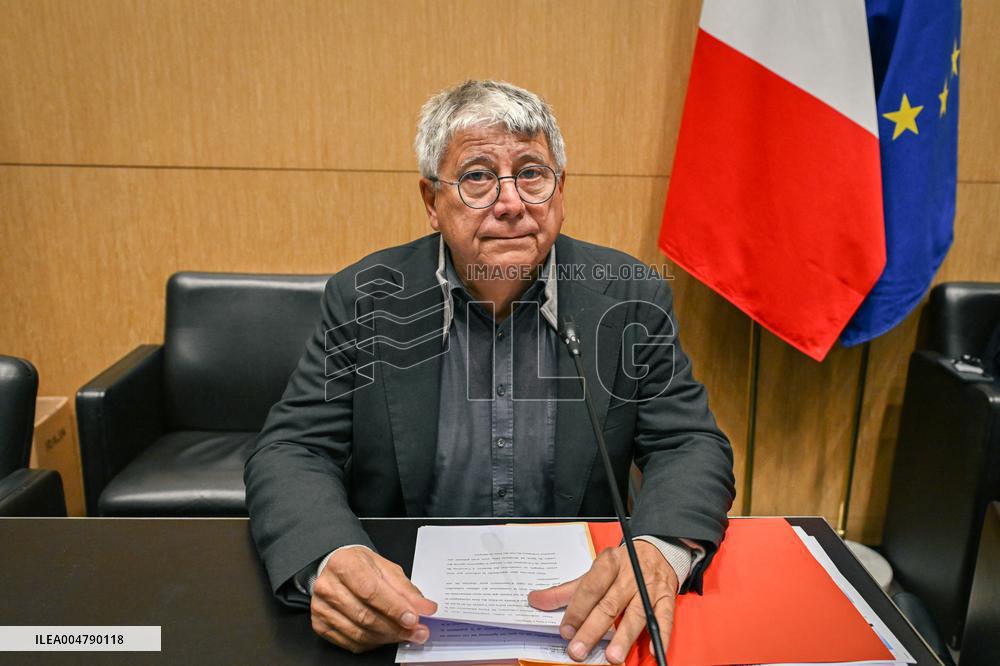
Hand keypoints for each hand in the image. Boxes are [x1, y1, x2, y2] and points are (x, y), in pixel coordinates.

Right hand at [310, 547, 437, 652]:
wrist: (337, 569)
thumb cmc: (361, 567)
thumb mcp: (386, 568)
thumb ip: (406, 589)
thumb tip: (425, 608)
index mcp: (344, 564)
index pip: (371, 591)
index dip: (394, 608)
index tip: (414, 619)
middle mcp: (328, 586)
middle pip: (365, 615)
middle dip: (396, 627)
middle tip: (417, 632)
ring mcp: (321, 607)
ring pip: (359, 632)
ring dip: (387, 638)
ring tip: (405, 635)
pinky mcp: (320, 625)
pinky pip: (350, 642)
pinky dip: (372, 643)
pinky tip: (385, 637)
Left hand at [527, 541, 676, 663]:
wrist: (656, 550)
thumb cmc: (620, 565)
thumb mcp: (592, 572)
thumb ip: (565, 591)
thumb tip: (535, 601)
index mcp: (608, 563)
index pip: (590, 588)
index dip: (577, 610)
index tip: (565, 630)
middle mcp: (629, 574)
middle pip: (609, 604)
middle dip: (593, 629)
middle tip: (579, 650)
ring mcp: (649, 586)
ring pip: (636, 613)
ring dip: (624, 636)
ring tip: (612, 657)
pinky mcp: (667, 597)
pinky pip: (665, 617)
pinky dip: (660, 635)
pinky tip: (652, 651)